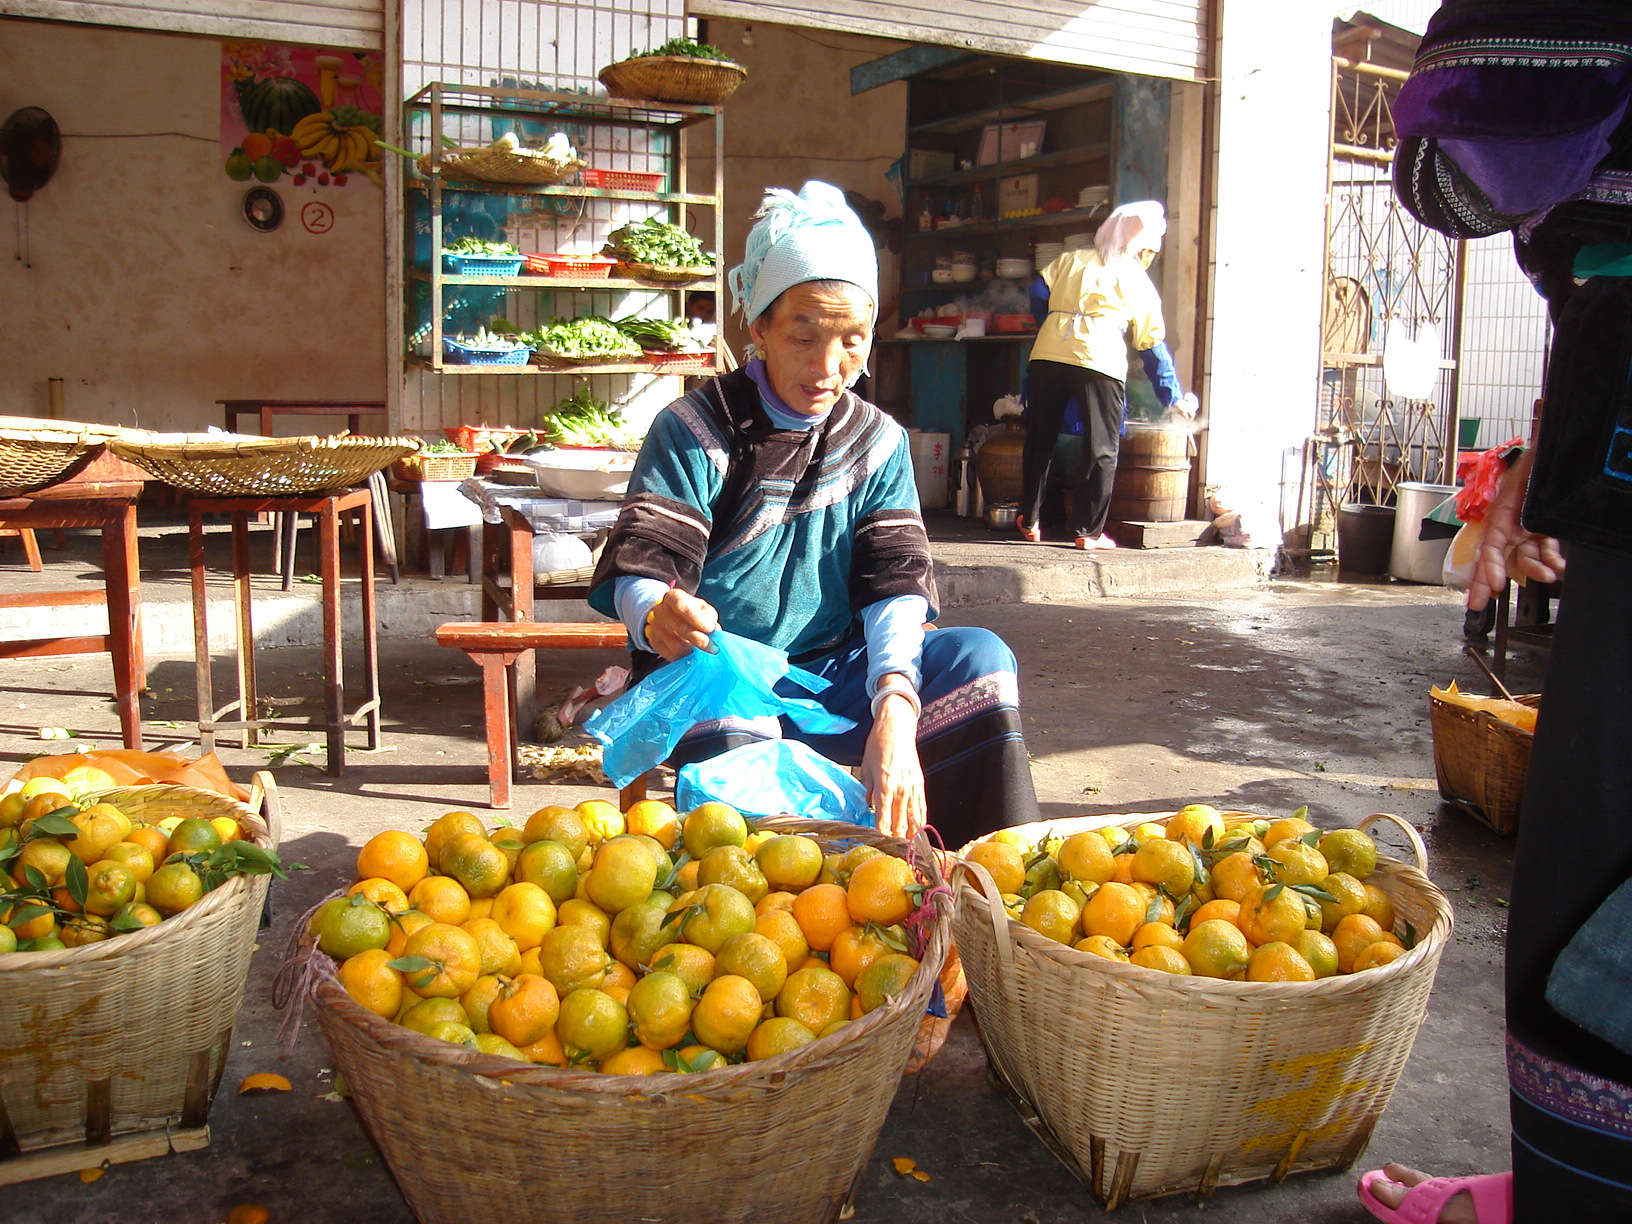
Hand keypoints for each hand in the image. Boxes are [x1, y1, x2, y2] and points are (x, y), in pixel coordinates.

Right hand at [643, 588, 718, 660]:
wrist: (670, 617)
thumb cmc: (691, 611)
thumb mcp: (702, 608)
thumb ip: (709, 617)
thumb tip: (714, 631)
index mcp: (673, 597)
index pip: (682, 606)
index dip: (697, 619)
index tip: (710, 629)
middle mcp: (660, 610)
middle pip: (680, 627)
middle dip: (699, 640)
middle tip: (714, 648)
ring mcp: (655, 627)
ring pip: (676, 645)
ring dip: (693, 651)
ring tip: (703, 651)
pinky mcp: (654, 642)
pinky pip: (672, 655)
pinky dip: (685, 657)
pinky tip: (692, 654)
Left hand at [861, 692, 925, 840]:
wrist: (897, 728)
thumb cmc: (877, 746)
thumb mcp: (865, 768)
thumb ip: (868, 790)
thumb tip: (869, 807)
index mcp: (884, 786)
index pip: (883, 818)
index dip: (881, 835)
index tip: (878, 847)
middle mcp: (900, 789)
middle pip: (900, 823)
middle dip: (896, 841)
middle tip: (892, 856)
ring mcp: (913, 787)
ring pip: (913, 819)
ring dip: (910, 836)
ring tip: (908, 852)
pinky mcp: (920, 784)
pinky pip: (922, 808)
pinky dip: (920, 823)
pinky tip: (919, 834)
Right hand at [1466, 447, 1565, 612]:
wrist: (1553, 454)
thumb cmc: (1534, 468)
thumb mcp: (1520, 494)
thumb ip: (1514, 520)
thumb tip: (1509, 544)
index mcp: (1499, 517)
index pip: (1489, 548)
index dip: (1488, 567)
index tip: (1492, 585)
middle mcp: (1509, 526)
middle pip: (1496, 558)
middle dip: (1486, 581)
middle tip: (1480, 603)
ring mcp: (1525, 529)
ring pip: (1524, 557)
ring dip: (1535, 569)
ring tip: (1549, 575)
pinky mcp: (1542, 530)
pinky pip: (1544, 550)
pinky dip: (1551, 560)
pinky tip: (1559, 567)